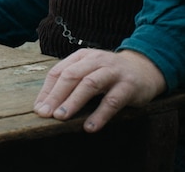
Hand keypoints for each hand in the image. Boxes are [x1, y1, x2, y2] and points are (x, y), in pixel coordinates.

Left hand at [33, 48, 166, 131]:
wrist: (145, 69)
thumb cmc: (108, 73)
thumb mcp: (88, 71)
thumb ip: (69, 82)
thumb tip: (45, 104)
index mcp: (82, 57)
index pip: (58, 72)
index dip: (47, 90)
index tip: (38, 108)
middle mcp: (96, 61)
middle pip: (71, 76)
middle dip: (56, 95)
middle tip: (46, 113)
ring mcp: (113, 72)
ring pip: (89, 85)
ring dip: (73, 101)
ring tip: (61, 117)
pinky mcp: (128, 86)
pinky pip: (112, 101)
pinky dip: (100, 114)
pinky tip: (90, 127)